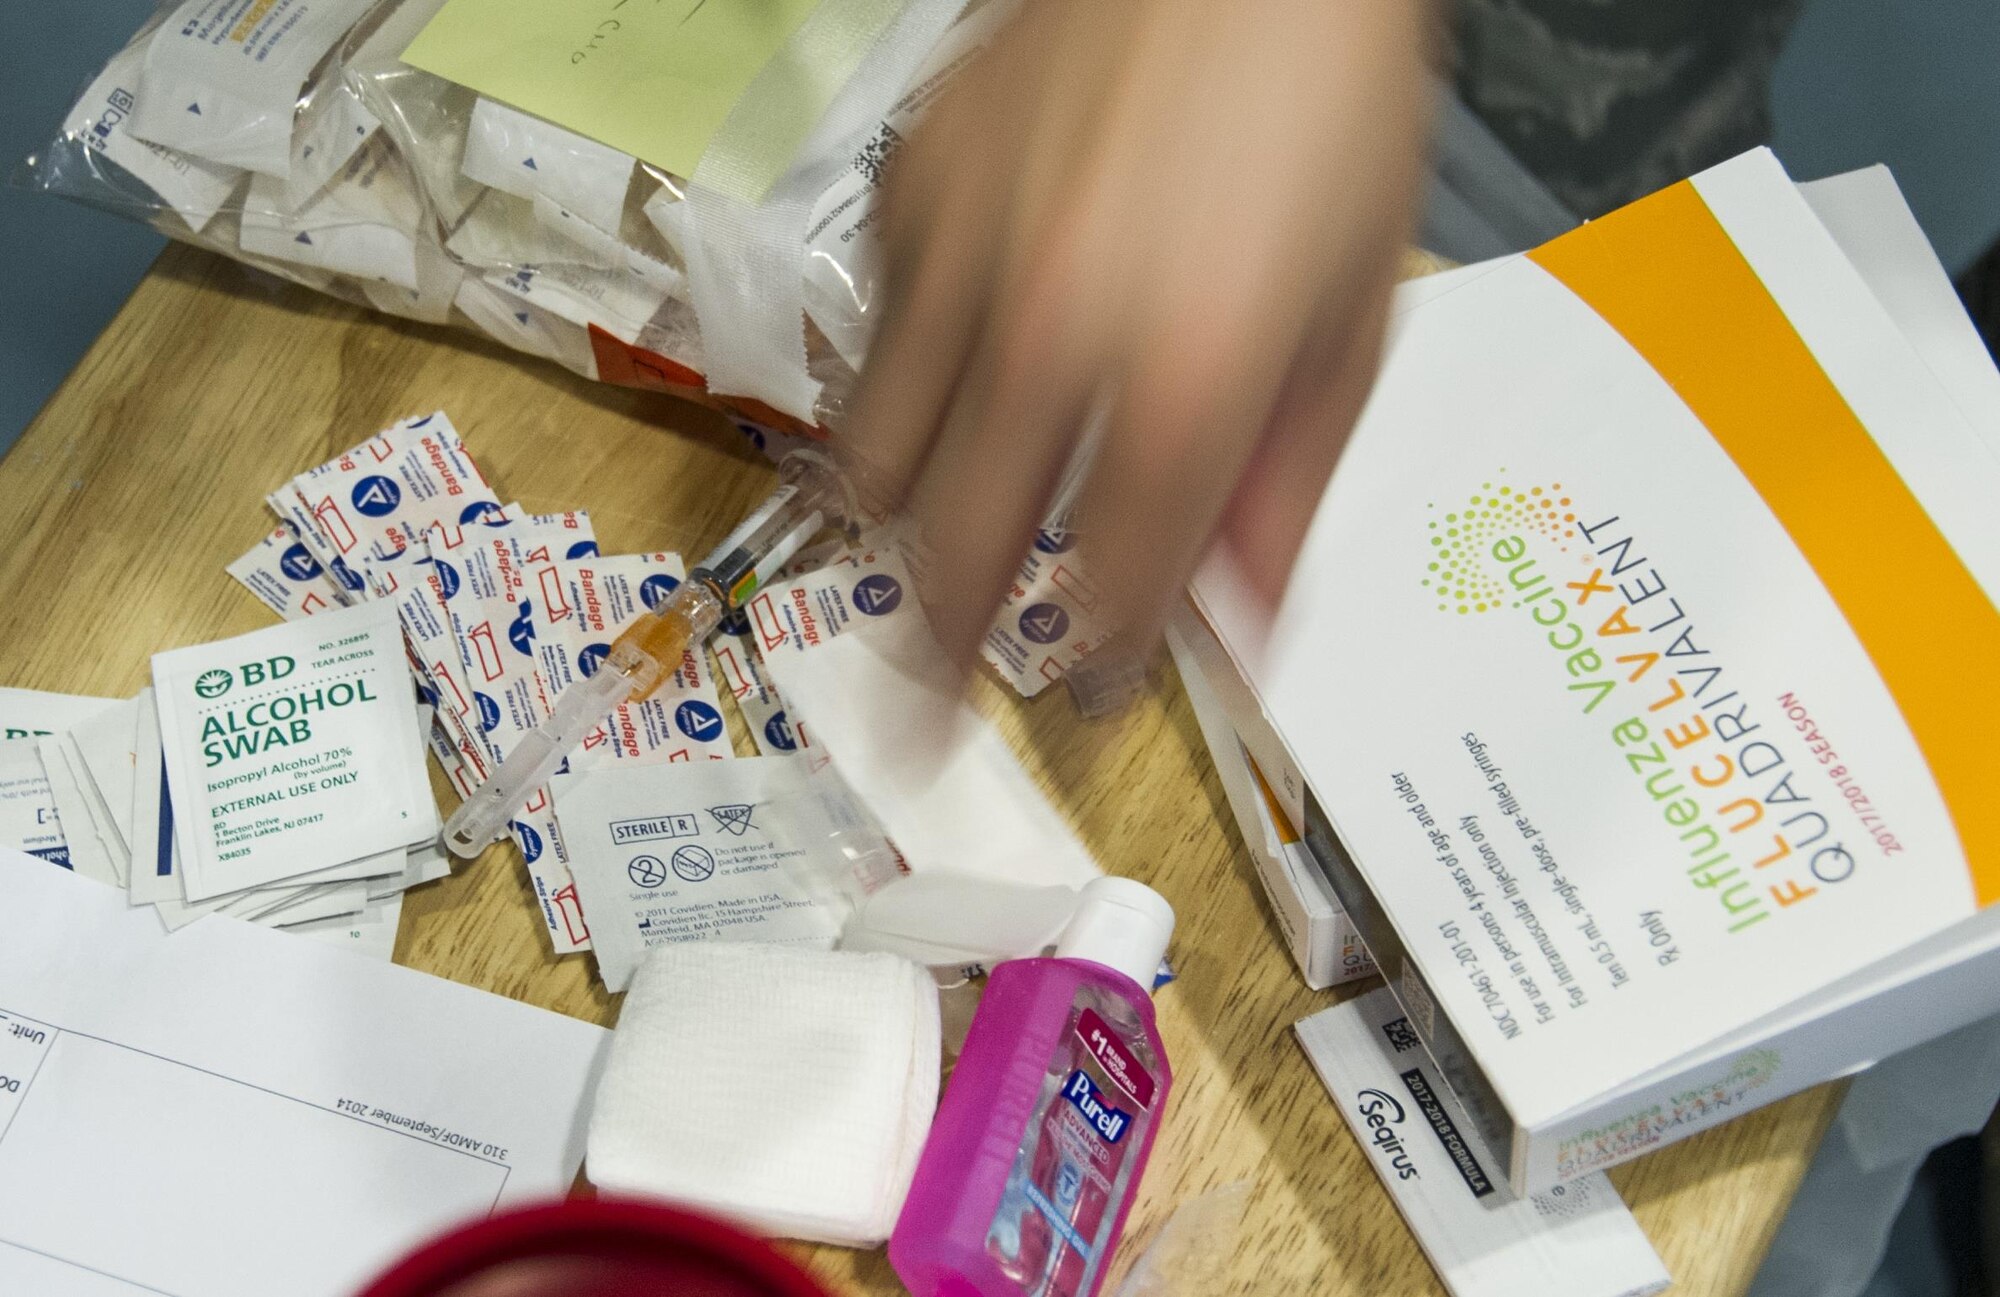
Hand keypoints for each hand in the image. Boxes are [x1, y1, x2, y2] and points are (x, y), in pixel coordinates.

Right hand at [843, 0, 1436, 668]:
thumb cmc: (1325, 94)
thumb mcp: (1360, 300)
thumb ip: (1293, 470)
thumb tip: (1246, 600)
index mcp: (1186, 376)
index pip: (1118, 589)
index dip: (1103, 672)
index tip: (1096, 703)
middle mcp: (1053, 335)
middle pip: (957, 557)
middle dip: (943, 669)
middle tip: (931, 722)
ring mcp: (961, 261)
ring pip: (880, 465)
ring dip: (906, 537)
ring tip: (926, 564)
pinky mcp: (909, 193)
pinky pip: (876, 341)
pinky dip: (904, 392)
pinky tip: (956, 383)